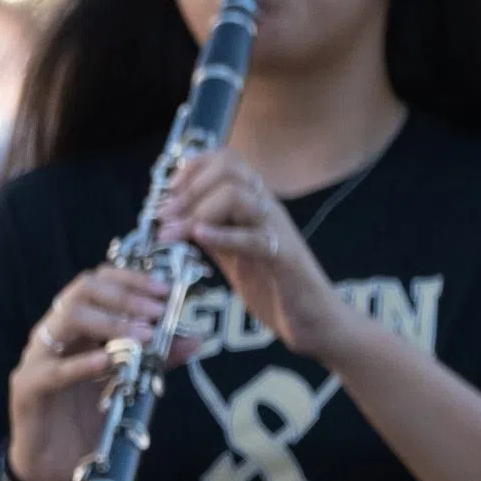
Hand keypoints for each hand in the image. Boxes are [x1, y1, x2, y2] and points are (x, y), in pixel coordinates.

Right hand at [7, 260, 172, 480]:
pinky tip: (109, 363)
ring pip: (68, 318)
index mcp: (76, 328)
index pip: (99, 283)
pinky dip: (83, 364)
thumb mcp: (128, 384)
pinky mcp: (28, 388)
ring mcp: (37, 358)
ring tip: (143, 336)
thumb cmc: (85, 421)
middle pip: (82, 290)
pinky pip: (54, 370)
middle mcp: (54, 334)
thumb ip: (156, 360)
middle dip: (125, 295)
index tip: (165, 290)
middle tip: (157, 311)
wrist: (51, 466)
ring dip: (111, 323)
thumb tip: (195, 338)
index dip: (132, 280)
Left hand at [166, 148, 357, 362]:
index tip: (168, 192)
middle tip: (165, 216)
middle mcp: (267, 208)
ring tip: (173, 233)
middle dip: (189, 189)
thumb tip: (177, 218)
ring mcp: (277, 230)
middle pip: (229, 169)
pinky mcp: (284, 259)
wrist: (316, 320)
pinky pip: (253, 238)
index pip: (225, 159)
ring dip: (198, 211)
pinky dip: (223, 235)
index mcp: (256, 203)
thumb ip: (211, 233)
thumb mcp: (233, 254)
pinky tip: (199, 238)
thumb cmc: (275, 286)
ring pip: (238, 195)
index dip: (192, 168)